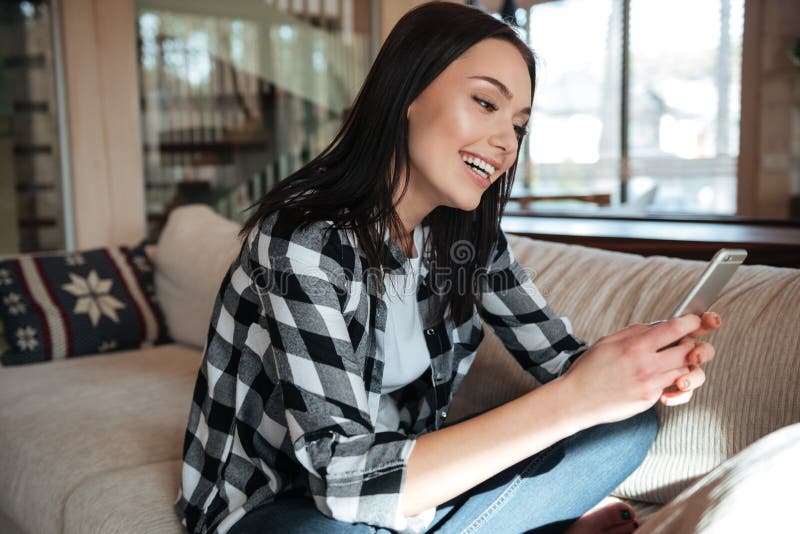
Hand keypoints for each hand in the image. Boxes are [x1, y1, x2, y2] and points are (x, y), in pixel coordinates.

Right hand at [560, 314, 715, 425]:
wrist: (577, 400)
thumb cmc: (589, 369)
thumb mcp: (608, 341)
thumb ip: (635, 332)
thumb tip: (658, 326)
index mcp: (635, 345)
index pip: (676, 328)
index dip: (692, 322)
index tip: (695, 320)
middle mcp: (647, 365)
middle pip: (690, 351)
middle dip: (695, 345)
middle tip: (687, 343)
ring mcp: (651, 384)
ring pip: (687, 371)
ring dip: (684, 365)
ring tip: (673, 363)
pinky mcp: (650, 399)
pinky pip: (676, 390)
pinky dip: (678, 386)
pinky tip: (671, 384)